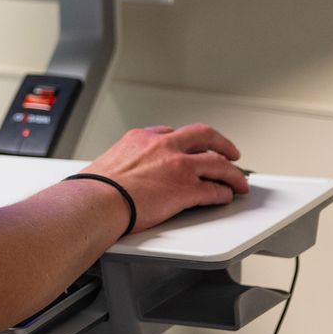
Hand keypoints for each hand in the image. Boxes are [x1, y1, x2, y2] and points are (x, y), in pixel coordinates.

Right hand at [80, 123, 249, 232]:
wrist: (96, 201)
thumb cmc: (94, 188)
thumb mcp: (106, 162)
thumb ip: (123, 164)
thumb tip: (119, 177)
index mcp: (140, 138)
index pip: (171, 132)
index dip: (186, 141)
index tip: (190, 147)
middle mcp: (163, 147)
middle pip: (204, 136)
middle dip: (222, 144)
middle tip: (230, 153)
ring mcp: (178, 166)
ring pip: (218, 163)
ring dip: (233, 173)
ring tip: (238, 181)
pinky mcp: (187, 189)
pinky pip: (215, 190)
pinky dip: (224, 193)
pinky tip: (225, 197)